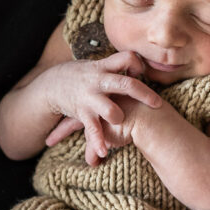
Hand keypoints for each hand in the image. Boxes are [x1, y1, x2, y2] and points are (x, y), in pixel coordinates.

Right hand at [43, 52, 160, 164]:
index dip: (137, 64)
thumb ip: (115, 66)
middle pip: (126, 84)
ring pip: (110, 109)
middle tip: (158, 104)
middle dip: (144, 94)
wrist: (51, 84)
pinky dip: (98, 141)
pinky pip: (92, 129)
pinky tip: (104, 152)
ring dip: (118, 117)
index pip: (127, 57)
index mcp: (104, 67)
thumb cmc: (81, 76)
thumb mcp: (97, 66)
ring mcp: (90, 98)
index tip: (139, 73)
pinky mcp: (82, 112)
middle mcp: (99, 81)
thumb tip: (138, 63)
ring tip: (120, 121)